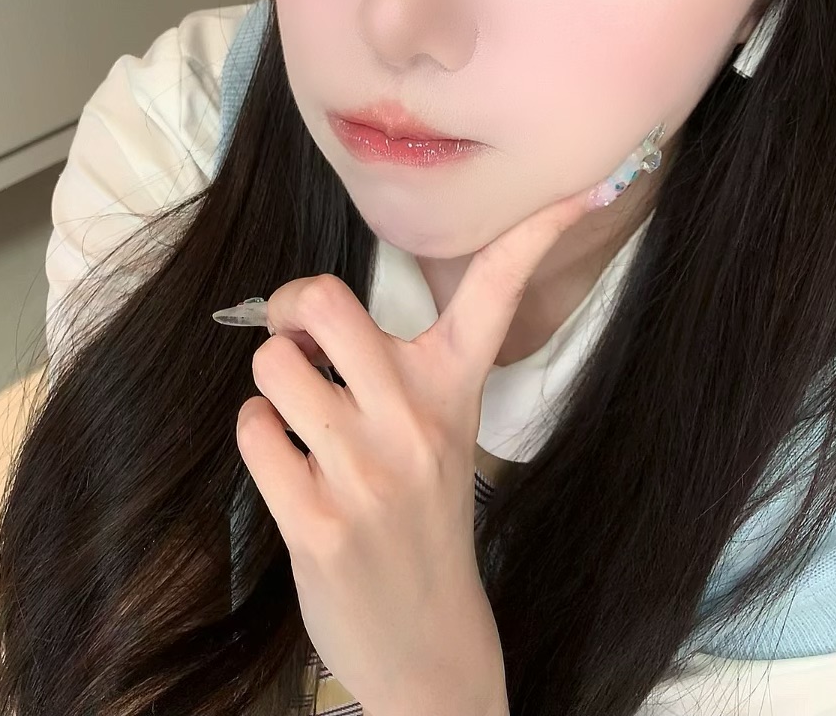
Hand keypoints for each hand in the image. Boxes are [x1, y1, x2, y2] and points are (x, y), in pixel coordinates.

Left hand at [234, 182, 600, 715]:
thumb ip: (390, 367)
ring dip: (269, 386)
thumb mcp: (435, 432)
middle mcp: (414, 419)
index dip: (539, 231)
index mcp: (454, 388)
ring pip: (271, 365)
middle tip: (298, 340)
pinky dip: (258, 439)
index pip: (498, 292)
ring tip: (300, 422)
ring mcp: (366, 470)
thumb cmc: (419, 517)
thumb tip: (304, 307)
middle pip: (322, 299)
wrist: (428, 645)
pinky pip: (252, 431)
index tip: (583, 189)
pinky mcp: (317, 519)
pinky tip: (290, 470)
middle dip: (289, 309)